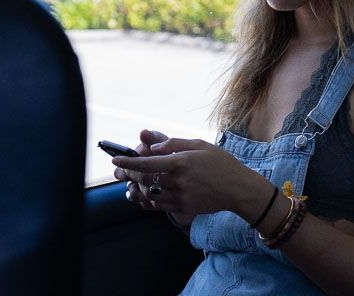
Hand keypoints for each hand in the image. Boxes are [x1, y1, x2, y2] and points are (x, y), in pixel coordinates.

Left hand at [113, 137, 260, 226]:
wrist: (238, 189)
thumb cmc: (221, 163)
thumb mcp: (200, 145)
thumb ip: (174, 144)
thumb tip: (153, 147)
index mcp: (182, 162)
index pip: (147, 163)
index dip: (128, 162)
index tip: (115, 160)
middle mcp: (179, 181)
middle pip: (144, 179)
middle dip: (131, 174)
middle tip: (126, 170)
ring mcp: (181, 197)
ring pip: (149, 194)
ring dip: (139, 187)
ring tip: (136, 181)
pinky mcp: (183, 209)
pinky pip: (159, 206)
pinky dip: (149, 199)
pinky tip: (149, 192)